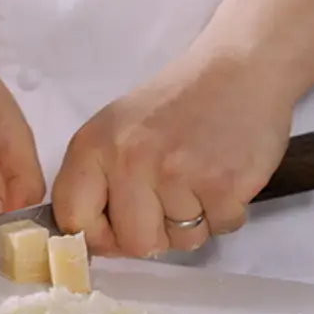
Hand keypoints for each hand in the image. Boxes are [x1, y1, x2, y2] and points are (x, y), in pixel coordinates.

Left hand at [51, 54, 292, 256]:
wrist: (240, 70)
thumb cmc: (175, 104)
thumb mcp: (116, 129)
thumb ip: (97, 181)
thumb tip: (96, 244)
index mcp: (93, 145)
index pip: (73, 219)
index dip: (97, 237)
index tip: (116, 229)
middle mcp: (130, 158)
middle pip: (133, 243)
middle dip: (154, 235)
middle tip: (169, 203)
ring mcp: (177, 172)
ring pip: (180, 242)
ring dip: (193, 223)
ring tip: (198, 180)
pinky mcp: (222, 184)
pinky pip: (219, 230)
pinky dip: (225, 213)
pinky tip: (222, 178)